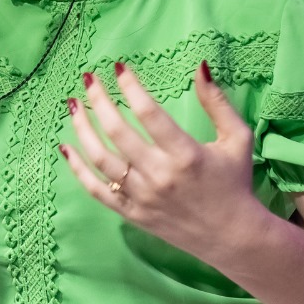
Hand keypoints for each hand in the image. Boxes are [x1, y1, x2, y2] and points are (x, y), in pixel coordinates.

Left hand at [60, 62, 263, 261]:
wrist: (232, 237)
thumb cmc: (234, 182)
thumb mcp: (237, 138)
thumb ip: (217, 102)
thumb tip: (200, 66)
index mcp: (186, 154)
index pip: (148, 113)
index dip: (130, 87)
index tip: (118, 68)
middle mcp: (160, 175)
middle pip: (118, 132)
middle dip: (99, 100)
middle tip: (89, 78)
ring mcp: (142, 197)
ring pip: (100, 159)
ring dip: (82, 129)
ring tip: (73, 105)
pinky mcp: (132, 213)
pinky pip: (96, 190)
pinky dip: (77, 169)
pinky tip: (66, 146)